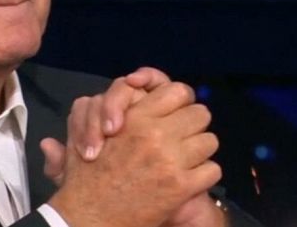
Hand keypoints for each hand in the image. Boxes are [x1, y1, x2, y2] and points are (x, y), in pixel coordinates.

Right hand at [47, 79, 221, 226]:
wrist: (91, 216)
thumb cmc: (86, 176)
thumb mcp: (85, 130)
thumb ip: (103, 106)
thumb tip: (128, 83)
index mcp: (135, 117)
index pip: (177, 91)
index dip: (179, 102)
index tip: (174, 113)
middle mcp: (156, 134)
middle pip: (200, 113)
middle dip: (193, 125)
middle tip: (182, 137)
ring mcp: (171, 160)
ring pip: (210, 140)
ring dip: (200, 150)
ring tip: (186, 159)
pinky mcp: (181, 187)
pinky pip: (212, 170)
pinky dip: (203, 175)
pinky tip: (188, 179)